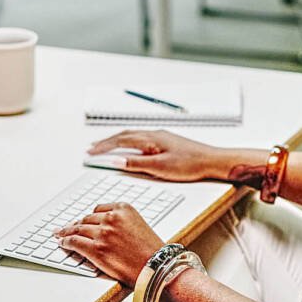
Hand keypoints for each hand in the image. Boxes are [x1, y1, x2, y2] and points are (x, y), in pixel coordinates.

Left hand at [56, 203, 162, 286]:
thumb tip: (101, 227)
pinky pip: (75, 242)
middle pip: (87, 219)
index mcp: (123, 208)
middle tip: (67, 229)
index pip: (99, 209)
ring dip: (67, 232)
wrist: (156, 266)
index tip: (83, 221)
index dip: (89, 217)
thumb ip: (120, 222)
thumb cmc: (150, 250)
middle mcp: (112, 218)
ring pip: (78, 229)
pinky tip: (63, 243)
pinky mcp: (96, 249)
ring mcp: (103, 233)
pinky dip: (66, 242)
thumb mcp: (138, 225)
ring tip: (60, 234)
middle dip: (77, 225)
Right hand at [88, 129, 228, 181]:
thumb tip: (116, 160)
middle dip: (106, 142)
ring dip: (117, 140)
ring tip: (105, 147)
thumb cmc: (190, 164)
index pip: (120, 141)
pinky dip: (129, 142)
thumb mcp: (160, 168)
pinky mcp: (166, 142)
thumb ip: (136, 164)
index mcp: (150, 138)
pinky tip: (130, 147)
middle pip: (124, 135)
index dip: (103, 147)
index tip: (90, 153)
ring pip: (132, 135)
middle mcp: (154, 134)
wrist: (211, 161)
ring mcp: (160, 137)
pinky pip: (141, 138)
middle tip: (92, 149)